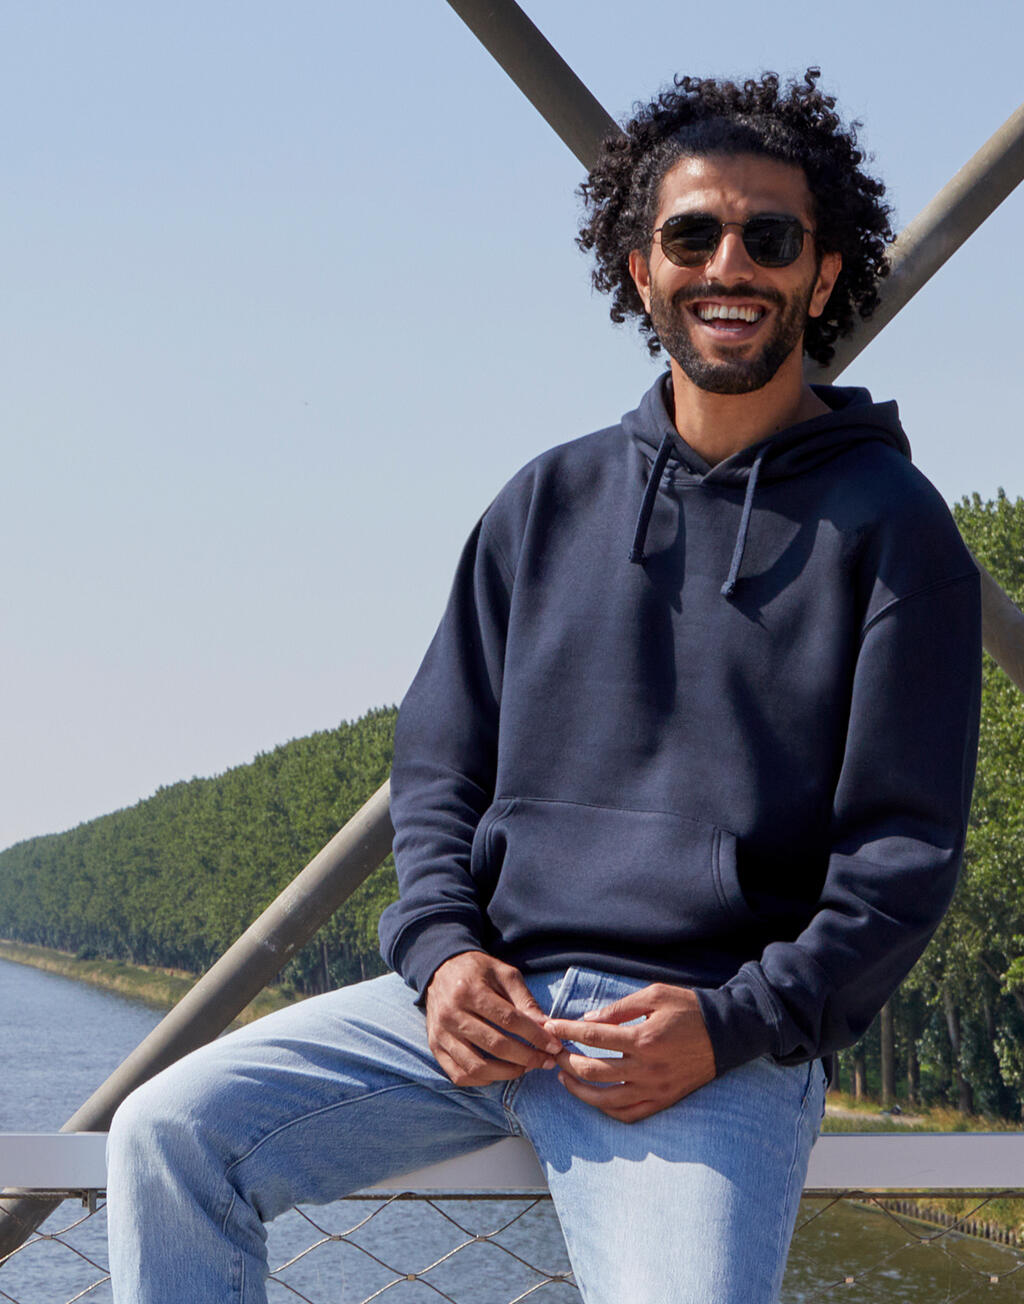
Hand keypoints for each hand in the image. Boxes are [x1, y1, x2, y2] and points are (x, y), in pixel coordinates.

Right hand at [425, 951, 563, 1087]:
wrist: (440, 970)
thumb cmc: (477, 971)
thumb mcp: (503, 974)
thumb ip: (524, 1000)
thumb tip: (546, 1026)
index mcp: (470, 990)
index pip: (508, 1020)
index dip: (535, 1036)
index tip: (554, 1046)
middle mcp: (452, 1014)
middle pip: (495, 1045)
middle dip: (527, 1057)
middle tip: (546, 1061)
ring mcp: (440, 1033)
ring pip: (476, 1066)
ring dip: (507, 1073)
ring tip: (525, 1068)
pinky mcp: (435, 1047)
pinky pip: (459, 1075)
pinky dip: (482, 1080)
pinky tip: (499, 1072)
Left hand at [543, 983, 715, 1122]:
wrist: (727, 1034)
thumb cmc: (690, 1009)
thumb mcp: (655, 995)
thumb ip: (620, 1008)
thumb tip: (589, 1019)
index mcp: (643, 1038)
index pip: (594, 1036)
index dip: (567, 1031)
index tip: (550, 1027)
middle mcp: (647, 1068)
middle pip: (593, 1069)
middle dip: (566, 1059)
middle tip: (554, 1050)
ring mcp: (655, 1088)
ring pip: (606, 1099)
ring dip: (579, 1089)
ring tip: (564, 1076)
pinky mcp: (663, 1100)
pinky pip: (629, 1114)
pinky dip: (606, 1109)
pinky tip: (594, 1097)